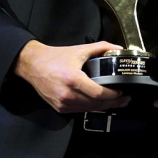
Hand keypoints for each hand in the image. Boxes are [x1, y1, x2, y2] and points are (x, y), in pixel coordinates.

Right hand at [12, 40, 129, 113]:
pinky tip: (100, 103)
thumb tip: (118, 48)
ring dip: (104, 107)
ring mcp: (63, 104)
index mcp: (73, 79)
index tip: (122, 91)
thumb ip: (101, 47)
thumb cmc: (55, 57)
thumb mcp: (80, 49)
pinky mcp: (60, 108)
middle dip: (113, 102)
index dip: (112, 95)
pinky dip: (91, 107)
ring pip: (89, 109)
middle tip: (125, 98)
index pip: (98, 93)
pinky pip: (80, 110)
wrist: (33, 65)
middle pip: (96, 104)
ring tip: (116, 102)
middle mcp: (67, 94)